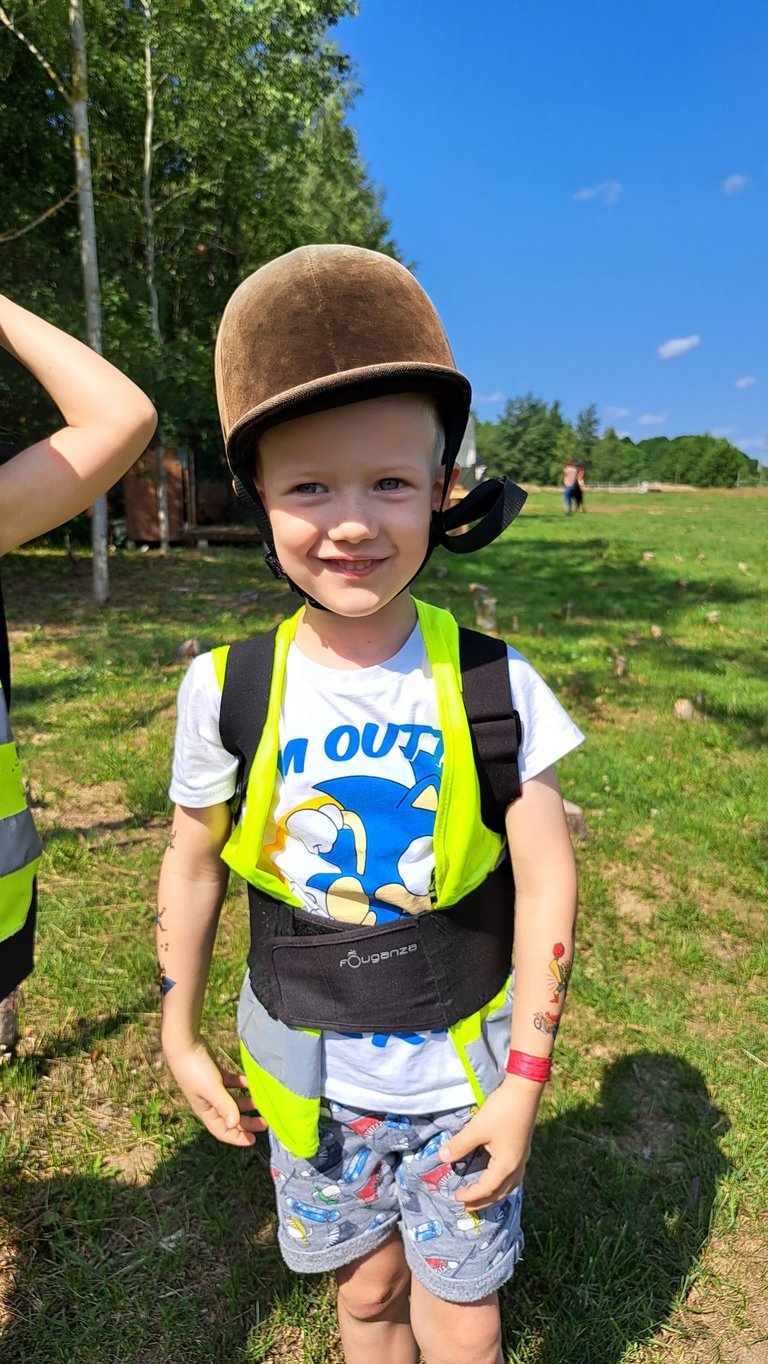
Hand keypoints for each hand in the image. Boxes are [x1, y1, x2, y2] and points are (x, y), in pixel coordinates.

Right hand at [165, 1039, 266, 1146]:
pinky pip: (233, 1084)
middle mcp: (209, 1102)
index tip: (253, 1140)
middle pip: (231, 1117)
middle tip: (265, 1122)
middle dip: (247, 1122)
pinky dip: (242, 1085)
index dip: (237, 1138)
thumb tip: (234, 1124)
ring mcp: (213, 1088)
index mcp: (206, 1111)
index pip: (222, 1131)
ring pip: (233, 1101)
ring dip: (247, 1103)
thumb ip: (224, 1105)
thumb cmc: (195, 1069)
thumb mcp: (212, 1088)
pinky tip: (252, 1083)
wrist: (185, 1044)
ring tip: (261, 1102)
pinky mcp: (216, 1074)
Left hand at [438, 1074, 542, 1210]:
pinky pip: (512, 1176)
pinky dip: (502, 1183)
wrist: (524, 1091)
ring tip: (481, 1196)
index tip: (455, 1198)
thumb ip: (460, 1144)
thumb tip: (442, 1157)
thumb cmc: (501, 1111)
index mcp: (506, 1166)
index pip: (486, 1189)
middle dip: (483, 1201)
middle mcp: (517, 1166)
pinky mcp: (522, 1149)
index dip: (470, 1196)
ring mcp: (522, 1158)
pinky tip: (495, 1175)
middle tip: (467, 1207)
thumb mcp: (477, 1129)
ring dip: (494, 1194)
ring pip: (509, 1185)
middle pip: (500, 1193)